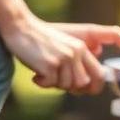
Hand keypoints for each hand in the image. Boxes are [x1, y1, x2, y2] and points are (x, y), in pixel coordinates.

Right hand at [0, 16, 119, 94]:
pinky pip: (50, 84)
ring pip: (66, 85)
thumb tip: (88, 81)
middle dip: (71, 88)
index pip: (99, 74)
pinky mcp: (50, 63)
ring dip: (53, 84)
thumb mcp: (65, 45)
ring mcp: (64, 58)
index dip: (96, 87)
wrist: (20, 28)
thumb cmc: (40, 40)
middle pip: (83, 83)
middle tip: (57, 80)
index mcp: (82, 48)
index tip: (88, 91)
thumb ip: (79, 59)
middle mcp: (76, 52)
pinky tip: (36, 74)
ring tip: (44, 72)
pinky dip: (41, 82)